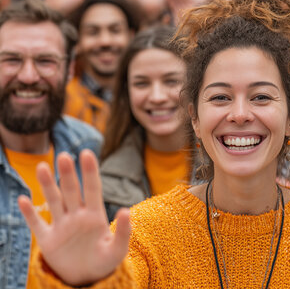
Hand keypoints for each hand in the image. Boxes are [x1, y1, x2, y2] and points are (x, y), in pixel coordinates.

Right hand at [18, 150, 130, 285]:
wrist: (87, 278)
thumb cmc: (105, 261)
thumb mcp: (117, 249)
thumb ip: (124, 231)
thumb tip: (127, 210)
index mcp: (95, 216)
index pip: (92, 189)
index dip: (89, 172)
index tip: (86, 153)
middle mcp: (77, 216)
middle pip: (71, 191)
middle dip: (68, 174)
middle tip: (64, 155)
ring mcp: (61, 226)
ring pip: (53, 201)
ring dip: (48, 185)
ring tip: (42, 167)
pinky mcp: (47, 240)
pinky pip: (37, 224)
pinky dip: (29, 213)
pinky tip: (23, 199)